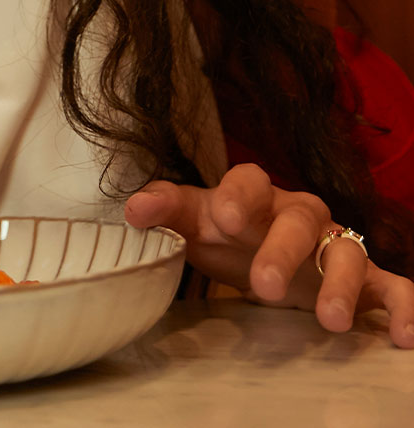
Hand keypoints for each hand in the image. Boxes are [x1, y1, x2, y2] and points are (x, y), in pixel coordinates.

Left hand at [124, 162, 413, 347]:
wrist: (265, 251)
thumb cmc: (229, 232)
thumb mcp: (194, 221)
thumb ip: (165, 210)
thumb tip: (132, 210)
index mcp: (256, 194)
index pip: (249, 180)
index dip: (238, 194)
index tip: (223, 217)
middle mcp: (302, 214)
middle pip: (300, 220)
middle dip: (283, 251)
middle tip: (261, 286)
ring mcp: (337, 246)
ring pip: (350, 253)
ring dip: (341, 286)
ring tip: (329, 322)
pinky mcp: (368, 280)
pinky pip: (395, 287)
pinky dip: (404, 309)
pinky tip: (402, 337)